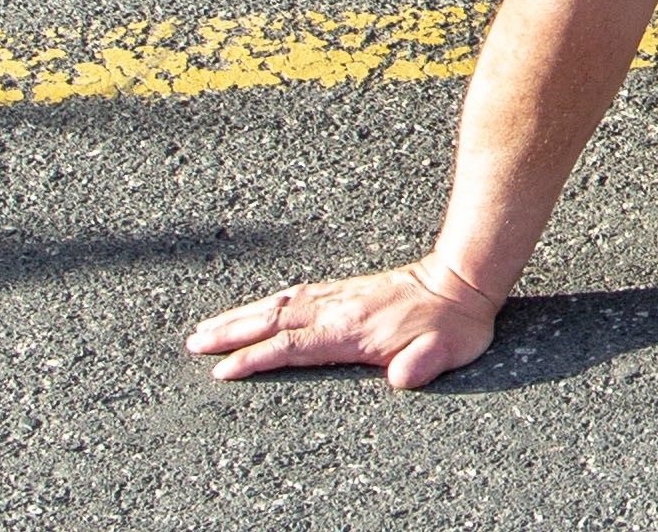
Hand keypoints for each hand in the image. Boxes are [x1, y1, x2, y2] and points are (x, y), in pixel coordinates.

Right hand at [184, 259, 500, 389]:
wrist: (465, 279)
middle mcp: (339, 308)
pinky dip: (268, 302)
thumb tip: (401, 378)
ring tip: (206, 327)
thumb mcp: (448, 350)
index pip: (293, 346)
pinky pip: (296, 294)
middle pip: (274, 320)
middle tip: (192, 343)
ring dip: (242, 315)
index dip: (256, 359)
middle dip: (231, 332)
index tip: (221, 372)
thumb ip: (422, 364)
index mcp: (354, 329)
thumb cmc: (455, 324)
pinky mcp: (346, 291)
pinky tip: (256, 309)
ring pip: (280, 304)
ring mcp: (341, 296)